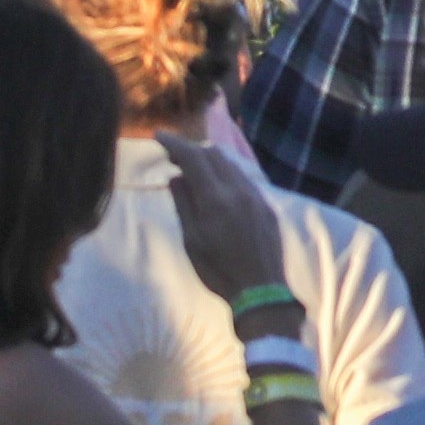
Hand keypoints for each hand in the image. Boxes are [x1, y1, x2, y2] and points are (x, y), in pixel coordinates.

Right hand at [159, 135, 288, 306]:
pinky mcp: (266, 204)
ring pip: (231, 164)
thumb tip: (175, 177)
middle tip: (172, 156)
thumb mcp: (192, 241)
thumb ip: (183, 204)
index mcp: (216, 198)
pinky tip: (217, 184)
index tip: (158, 136)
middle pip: (214, 155)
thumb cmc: (218, 270)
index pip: (193, 158)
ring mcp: (256, 195)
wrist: (261, 289)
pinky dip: (226, 173)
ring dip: (210, 160)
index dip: (175, 144)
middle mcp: (239, 189)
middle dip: (192, 150)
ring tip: (192, 168)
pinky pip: (243, 178)